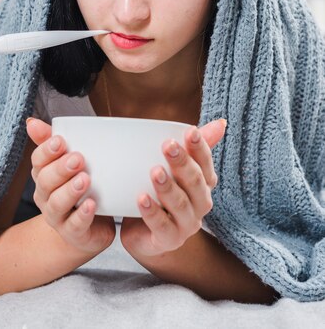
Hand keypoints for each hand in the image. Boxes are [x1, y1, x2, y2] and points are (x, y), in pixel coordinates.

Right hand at [26, 117, 115, 253]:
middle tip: (78, 158)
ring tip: (85, 179)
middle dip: (60, 169)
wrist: (90, 227)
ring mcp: (58, 217)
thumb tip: (30, 121)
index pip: (38, 162)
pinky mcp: (73, 234)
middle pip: (46, 182)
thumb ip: (52, 141)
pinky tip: (92, 204)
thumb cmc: (79, 188)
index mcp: (44, 176)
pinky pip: (75, 226)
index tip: (60, 141)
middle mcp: (46, 197)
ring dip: (70, 191)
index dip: (47, 151)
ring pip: (57, 204)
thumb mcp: (68, 162)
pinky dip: (83, 215)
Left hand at [120, 118, 225, 257]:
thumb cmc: (162, 193)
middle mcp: (200, 204)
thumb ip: (193, 146)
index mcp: (203, 184)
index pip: (206, 164)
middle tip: (168, 146)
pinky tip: (141, 198)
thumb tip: (222, 122)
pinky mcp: (169, 240)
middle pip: (195, 183)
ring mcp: (187, 225)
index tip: (189, 131)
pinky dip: (152, 212)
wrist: (144, 232)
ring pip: (180, 205)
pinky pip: (162, 227)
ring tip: (154, 172)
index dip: (200, 148)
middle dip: (183, 163)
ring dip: (168, 187)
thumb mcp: (175, 168)